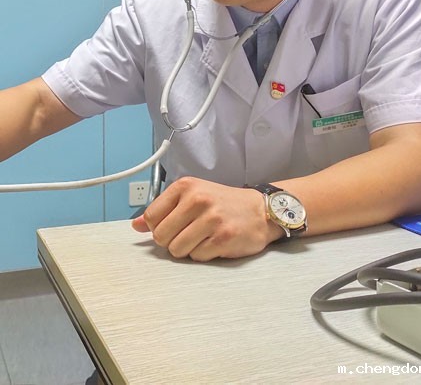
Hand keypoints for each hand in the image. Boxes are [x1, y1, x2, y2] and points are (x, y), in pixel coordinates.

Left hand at [131, 177, 283, 260]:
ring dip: (188, 249)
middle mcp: (197, 199)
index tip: (174, 224)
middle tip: (190, 232)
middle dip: (172, 240)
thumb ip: (164, 210)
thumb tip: (136, 225)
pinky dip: (204, 254)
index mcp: (186, 186)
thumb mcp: (192, 197)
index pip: (151, 217)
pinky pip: (197, 257)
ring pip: (177, 250)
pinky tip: (216, 241)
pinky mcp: (222, 238)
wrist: (260, 210)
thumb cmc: (223, 203)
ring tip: (203, 237)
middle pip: (161, 236)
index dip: (159, 227)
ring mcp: (211, 219)